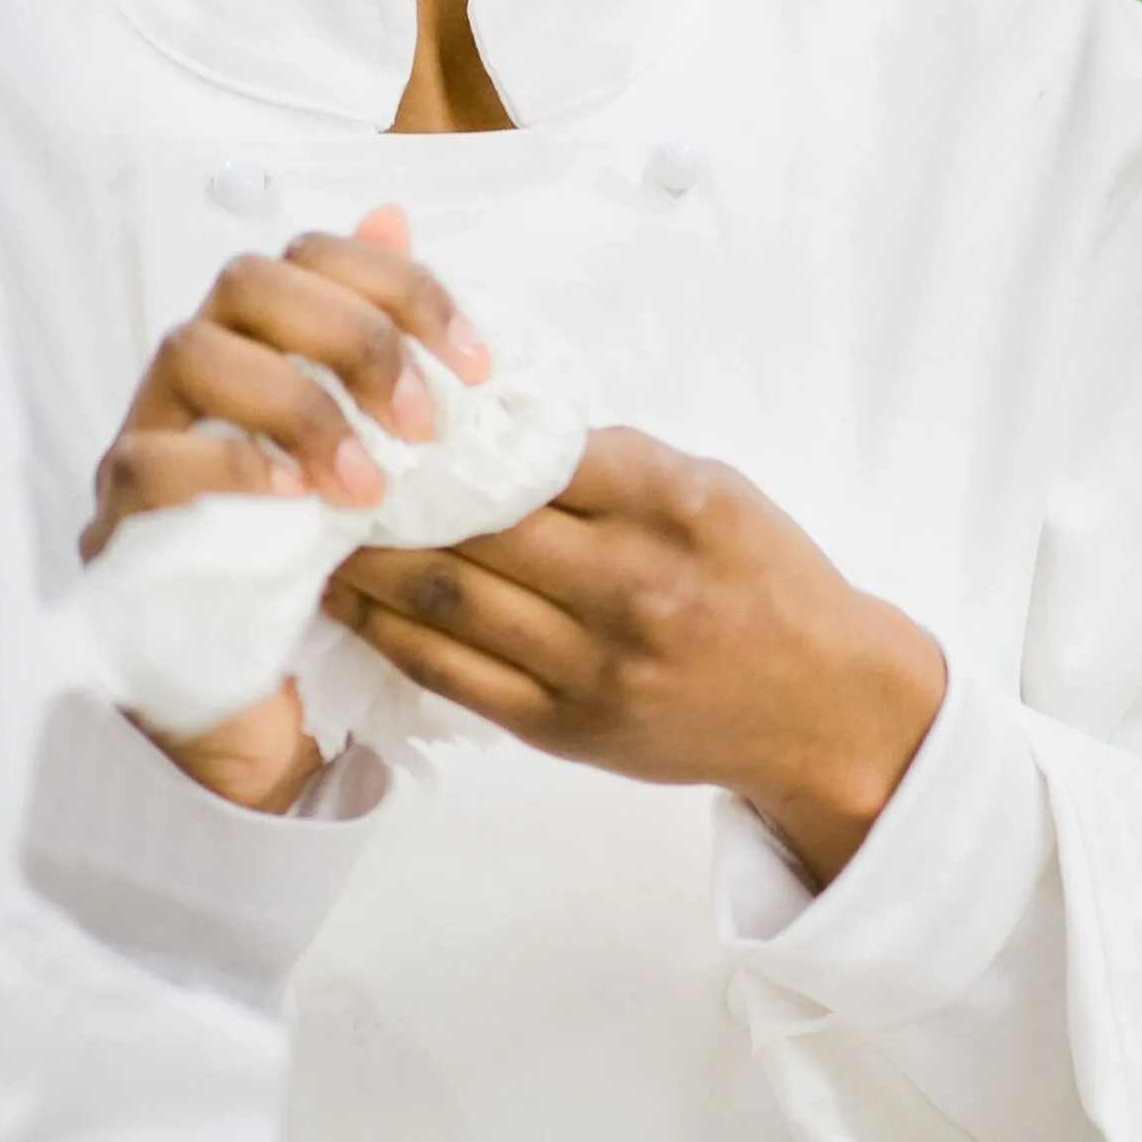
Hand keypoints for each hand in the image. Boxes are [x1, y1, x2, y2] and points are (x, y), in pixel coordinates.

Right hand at [84, 206, 490, 813]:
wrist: (266, 710)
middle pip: (249, 282)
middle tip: (423, 424)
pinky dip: (230, 471)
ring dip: (300, 407)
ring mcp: (147, 440)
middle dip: (353, 336)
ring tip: (369, 485)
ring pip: (191, 352)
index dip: (402, 286)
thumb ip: (392, 353)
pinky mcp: (118, 523)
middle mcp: (197, 378)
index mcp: (263, 346)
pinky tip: (297, 505)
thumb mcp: (383, 456)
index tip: (479, 363)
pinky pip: (147, 462)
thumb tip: (395, 216)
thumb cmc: (329, 565)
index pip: (314, 256)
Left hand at [325, 427, 947, 881]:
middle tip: (330, 463)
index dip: (461, 435)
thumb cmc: (768, 582)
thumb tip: (504, 435)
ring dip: (370, 564)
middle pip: (479, 527)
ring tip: (320, 528)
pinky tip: (354, 604)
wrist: (820, 705)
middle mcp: (634, 584)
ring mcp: (594, 663)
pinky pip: (453, 674)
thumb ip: (621, 466)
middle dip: (396, 495)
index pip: (541, 454)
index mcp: (679, 506)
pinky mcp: (565, 726)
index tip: (402, 415)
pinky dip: (390, 634)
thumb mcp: (721, 492)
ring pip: (449, 601)